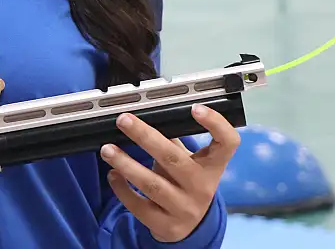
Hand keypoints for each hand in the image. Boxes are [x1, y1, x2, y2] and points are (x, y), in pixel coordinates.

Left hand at [99, 104, 240, 242]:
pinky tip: (112, 174)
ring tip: (107, 149)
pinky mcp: (165, 225)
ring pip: (152, 184)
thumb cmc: (187, 182)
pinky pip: (139, 206)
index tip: (195, 107)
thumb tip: (145, 113)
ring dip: (126, 164)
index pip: (227, 143)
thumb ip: (174, 141)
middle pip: (174, 159)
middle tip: (124, 120)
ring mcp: (184, 208)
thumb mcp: (191, 163)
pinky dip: (122, 189)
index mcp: (212, 166)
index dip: (216, 124)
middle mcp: (202, 187)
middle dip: (145, 137)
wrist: (190, 226)